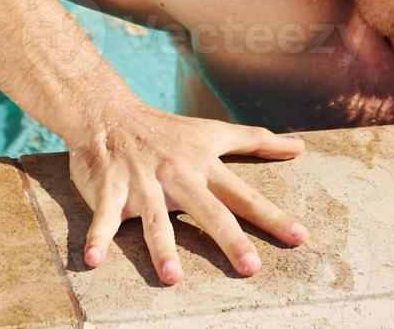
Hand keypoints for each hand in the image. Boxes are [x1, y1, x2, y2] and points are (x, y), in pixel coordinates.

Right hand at [66, 104, 307, 283]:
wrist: (108, 114)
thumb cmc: (167, 130)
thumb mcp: (213, 132)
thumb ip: (256, 141)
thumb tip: (299, 147)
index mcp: (204, 167)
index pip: (244, 195)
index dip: (272, 216)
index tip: (300, 237)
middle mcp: (178, 176)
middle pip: (209, 211)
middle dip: (230, 239)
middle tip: (251, 267)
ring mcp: (143, 183)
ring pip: (155, 219)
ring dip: (162, 248)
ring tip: (172, 279)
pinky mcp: (110, 189)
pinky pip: (104, 216)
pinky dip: (97, 237)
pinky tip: (93, 260)